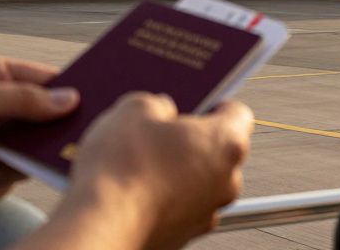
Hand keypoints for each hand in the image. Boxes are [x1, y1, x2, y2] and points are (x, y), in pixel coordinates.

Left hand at [0, 55, 78, 214]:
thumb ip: (24, 101)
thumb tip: (71, 98)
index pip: (43, 79)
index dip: (68, 93)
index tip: (89, 108)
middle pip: (39, 122)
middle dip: (36, 140)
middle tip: (37, 151)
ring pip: (24, 157)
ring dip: (0, 167)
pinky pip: (2, 180)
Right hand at [26, 93, 252, 249]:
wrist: (101, 224)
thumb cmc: (122, 165)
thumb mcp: (134, 109)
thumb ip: (156, 104)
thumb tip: (160, 111)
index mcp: (226, 142)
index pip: (238, 113)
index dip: (215, 104)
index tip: (197, 102)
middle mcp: (226, 182)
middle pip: (218, 151)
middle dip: (192, 139)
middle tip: (160, 129)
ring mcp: (206, 213)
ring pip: (199, 183)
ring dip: (178, 171)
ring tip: (139, 160)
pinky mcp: (183, 236)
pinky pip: (179, 208)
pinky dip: (164, 198)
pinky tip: (134, 188)